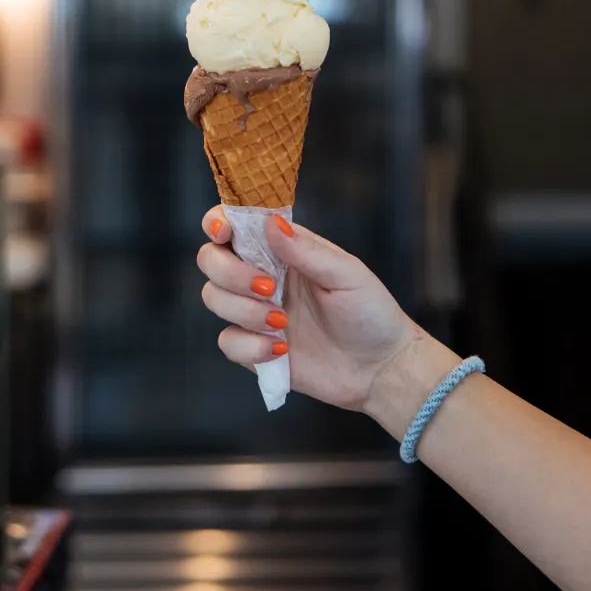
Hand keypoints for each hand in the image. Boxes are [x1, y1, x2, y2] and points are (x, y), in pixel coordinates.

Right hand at [197, 206, 421, 413]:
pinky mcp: (254, 348)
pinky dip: (249, 346)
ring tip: (283, 323)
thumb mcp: (346, 274)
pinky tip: (282, 349)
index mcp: (282, 249)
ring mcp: (254, 312)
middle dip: (230, 273)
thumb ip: (306, 251)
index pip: (234, 224)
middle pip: (211, 259)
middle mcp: (261, 275)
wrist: (380, 369)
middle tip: (269, 288)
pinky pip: (227, 342)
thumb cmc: (370, 313)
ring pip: (214, 298)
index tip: (224, 233)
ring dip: (244, 311)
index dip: (217, 222)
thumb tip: (271, 222)